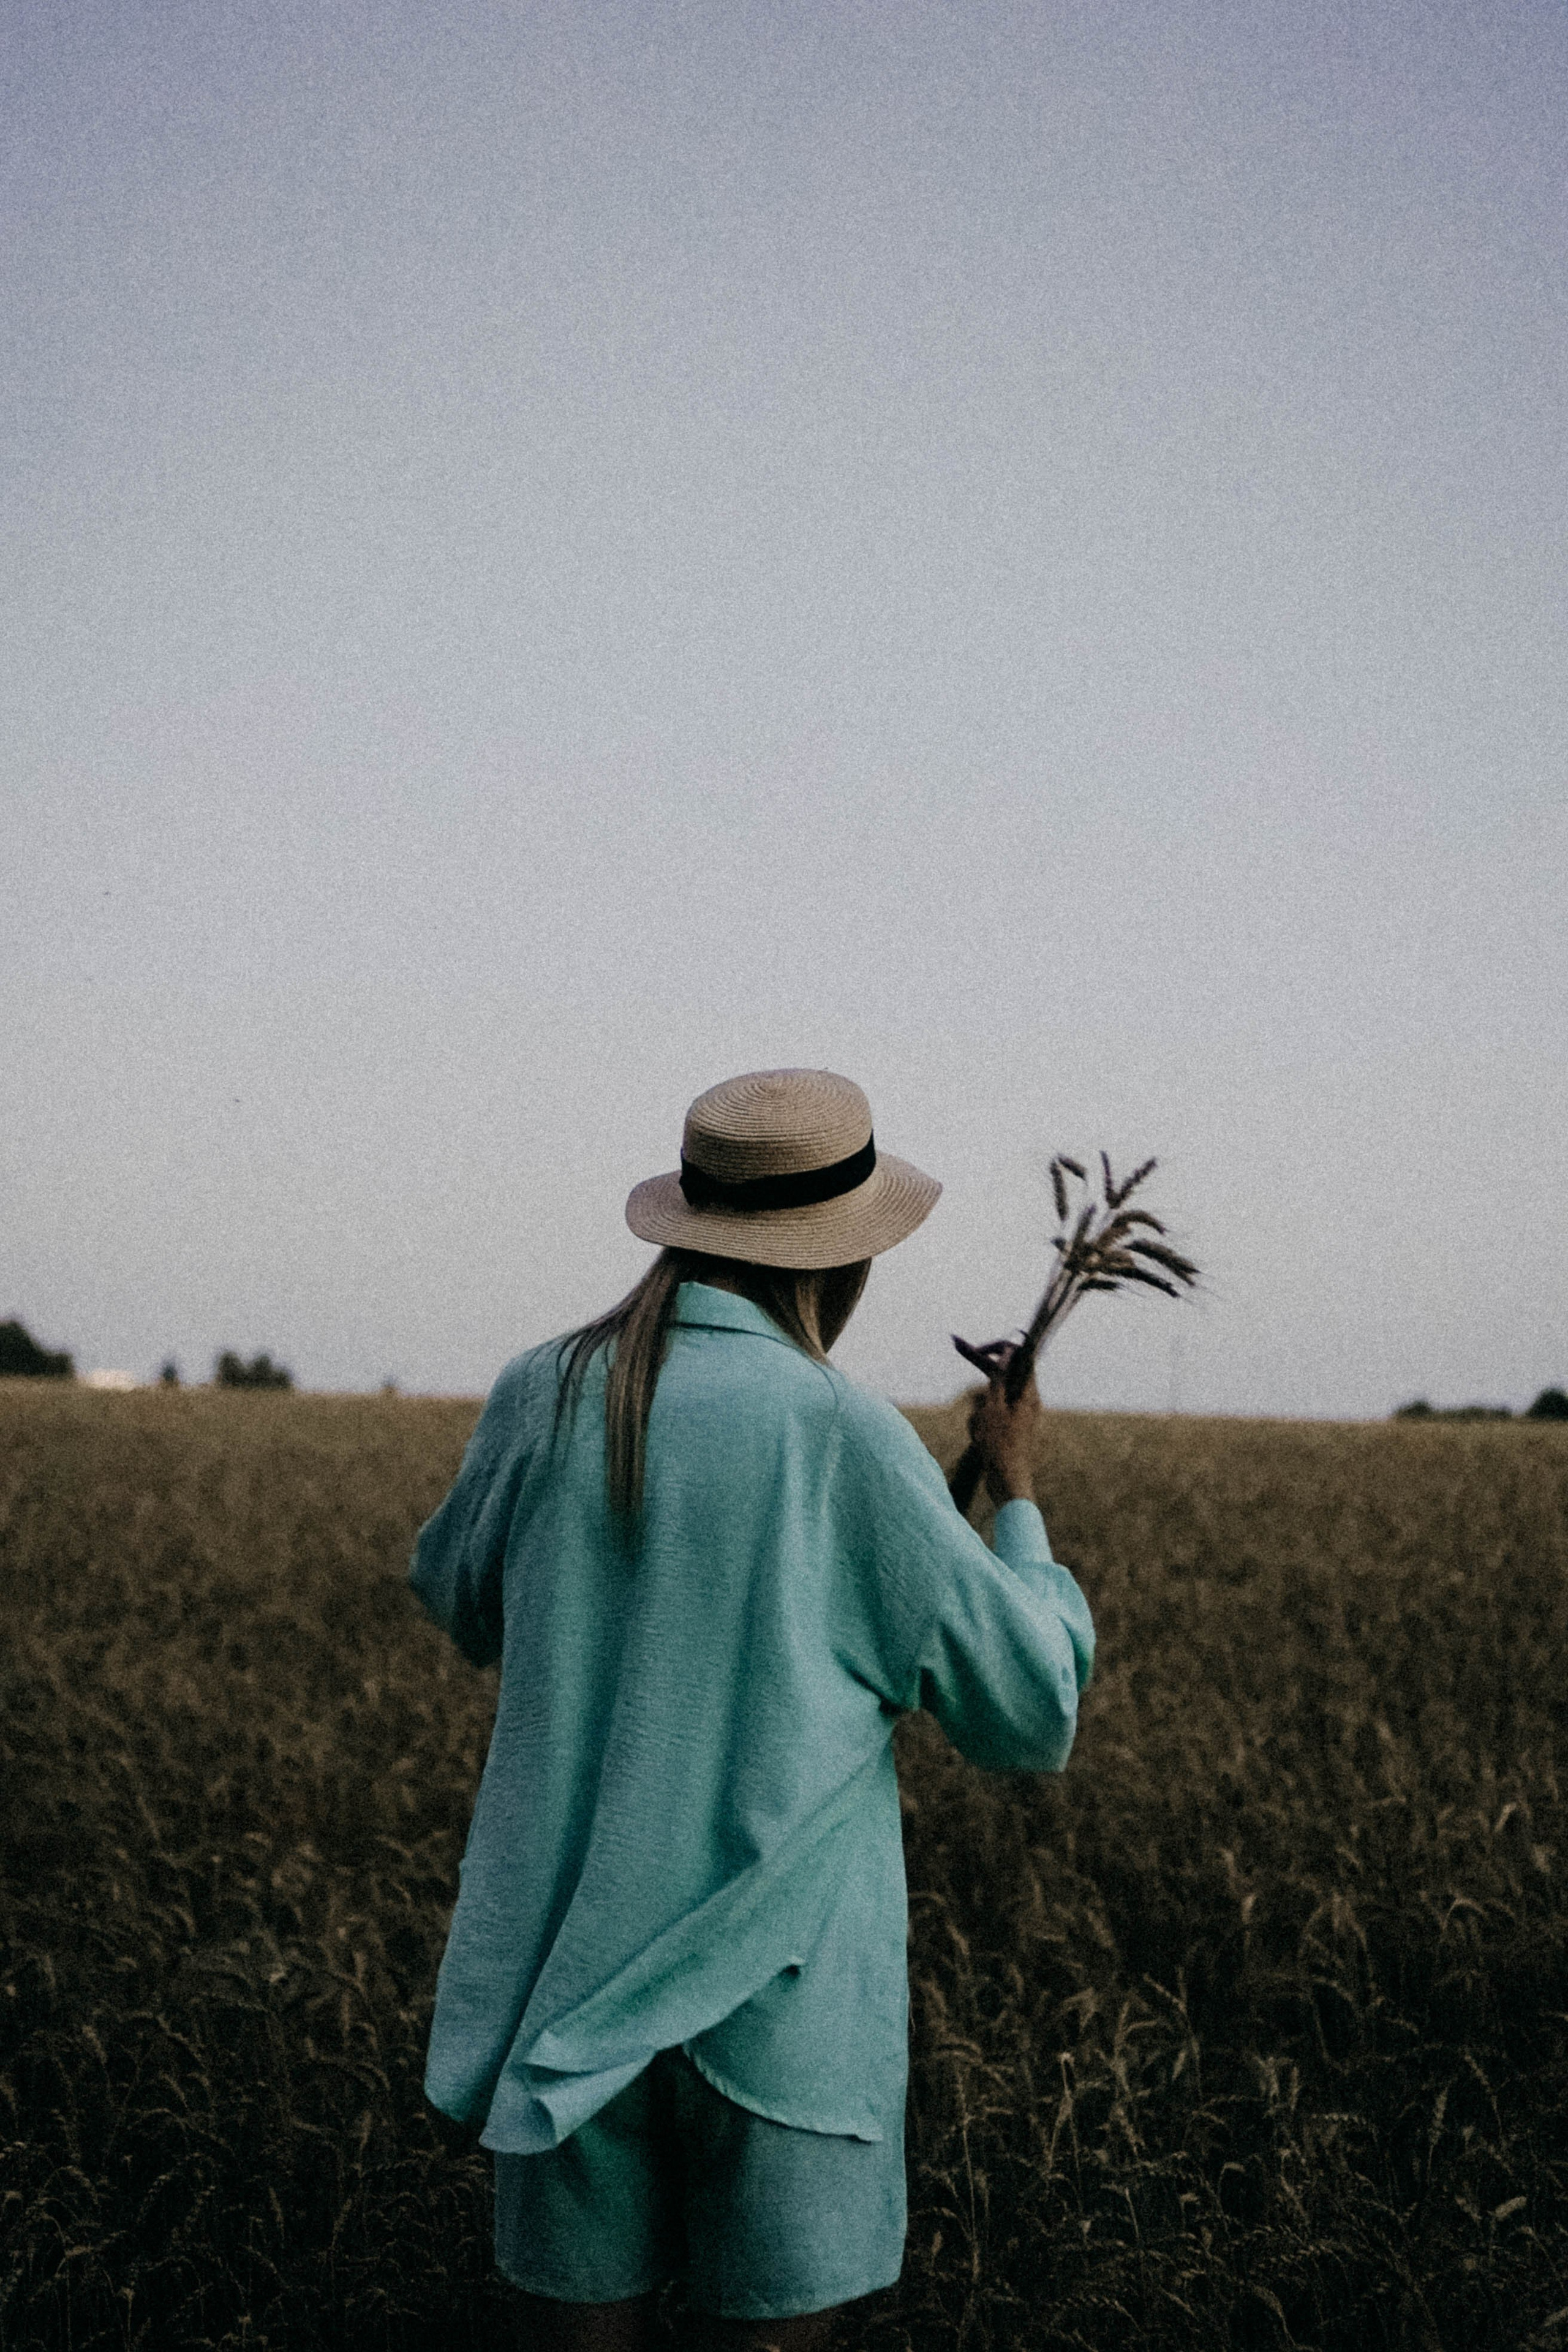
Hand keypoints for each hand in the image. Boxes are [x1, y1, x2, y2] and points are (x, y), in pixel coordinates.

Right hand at [964, 1341, 1042, 1507]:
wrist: (1007, 1482)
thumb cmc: (1001, 1445)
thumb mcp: (993, 1407)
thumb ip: (999, 1378)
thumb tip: (1007, 1354)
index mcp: (1028, 1392)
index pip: (1017, 1357)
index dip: (998, 1349)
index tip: (979, 1349)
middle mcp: (1025, 1401)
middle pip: (1000, 1379)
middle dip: (980, 1385)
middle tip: (964, 1370)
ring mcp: (1017, 1416)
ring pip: (989, 1400)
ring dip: (977, 1411)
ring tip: (979, 1431)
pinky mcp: (1008, 1430)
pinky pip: (989, 1417)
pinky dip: (980, 1424)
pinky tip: (979, 1440)